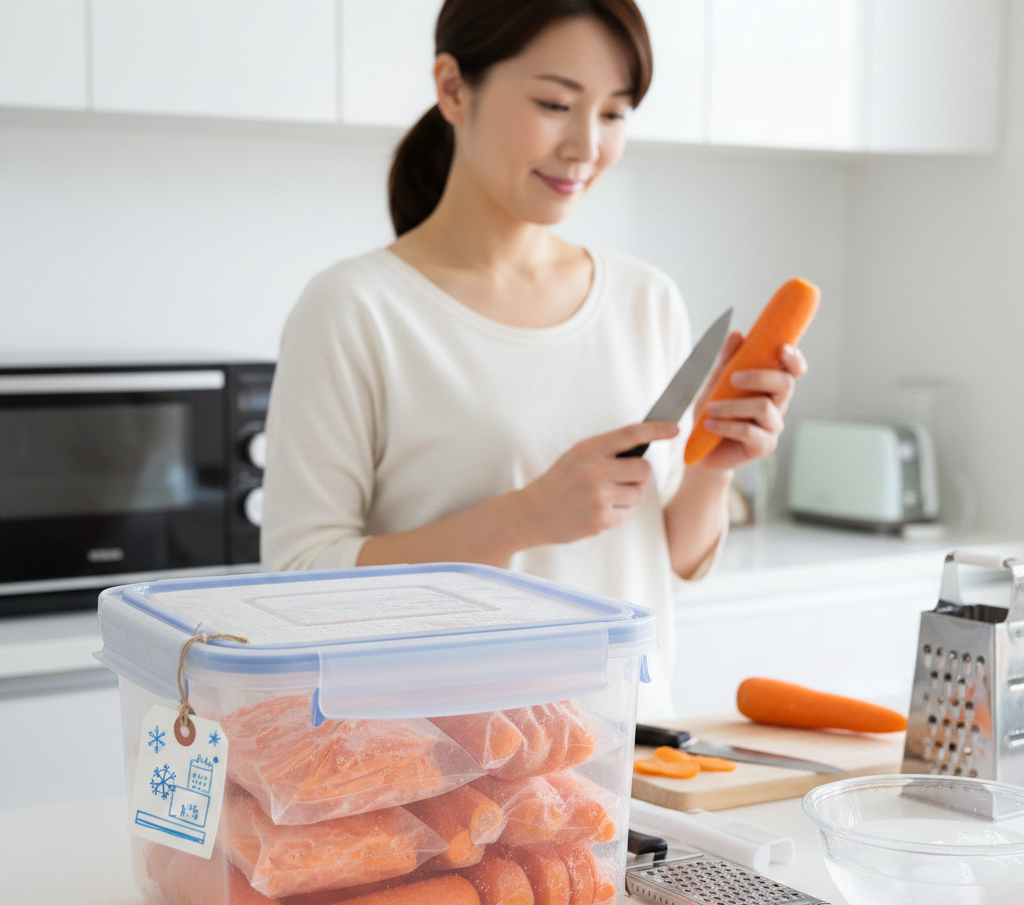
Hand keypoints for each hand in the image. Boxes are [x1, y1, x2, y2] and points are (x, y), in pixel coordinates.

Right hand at [517, 421, 680, 544]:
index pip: (631, 434)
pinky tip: (596, 512)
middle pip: (644, 469)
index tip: (675, 429)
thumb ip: (605, 452)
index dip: (656, 430)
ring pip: (638, 494)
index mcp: (588, 448)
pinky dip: (617, 514)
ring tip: (602, 498)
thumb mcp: (576, 457)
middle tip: (622, 480)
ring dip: (627, 497)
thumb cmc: (557, 483)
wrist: (531, 513)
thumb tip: (642, 448)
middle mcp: (595, 470)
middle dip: (638, 476)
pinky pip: (627, 514)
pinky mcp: (600, 519)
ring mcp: (598, 496)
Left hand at [694, 334, 807, 471]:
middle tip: (733, 378)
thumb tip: (737, 334)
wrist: (701, 448)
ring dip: (733, 405)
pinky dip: (726, 425)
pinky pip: (749, 431)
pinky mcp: (764, 446)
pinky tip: (709, 424)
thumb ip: (727, 361)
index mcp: (771, 387)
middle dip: (760, 377)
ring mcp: (773, 426)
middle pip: (785, 384)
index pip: (793, 370)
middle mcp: (778, 405)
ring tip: (710, 408)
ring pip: (764, 408)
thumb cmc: (712, 413)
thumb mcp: (716, 384)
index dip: (794, 358)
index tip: (782, 348)